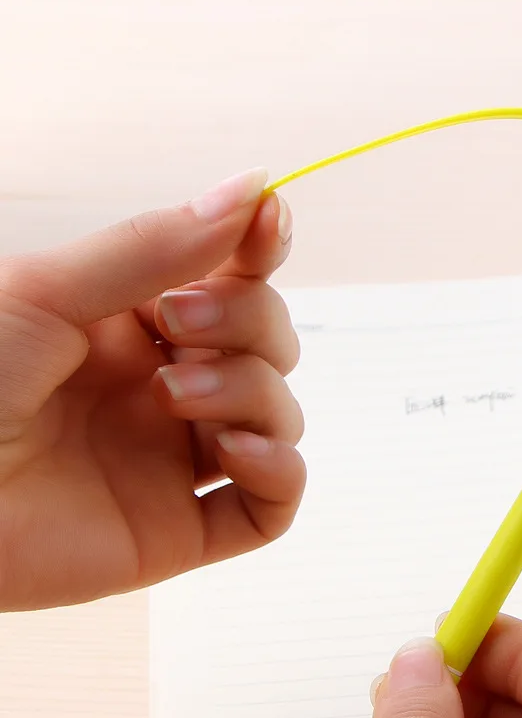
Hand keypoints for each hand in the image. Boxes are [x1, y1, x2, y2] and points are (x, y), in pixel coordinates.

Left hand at [0, 168, 305, 610]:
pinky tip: (237, 451)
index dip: (261, 248)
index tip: (269, 216)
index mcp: (134, 327)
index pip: (232, 282)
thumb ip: (156, 247)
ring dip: (250, 392)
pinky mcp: (179, 530)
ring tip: (173, 393)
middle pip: (270, 345)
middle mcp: (166, 388)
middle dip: (247, 323)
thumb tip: (251, 187)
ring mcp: (175, 459)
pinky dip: (278, 471)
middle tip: (177, 322)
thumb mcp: (48, 292)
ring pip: (278, 416)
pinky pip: (270, 505)